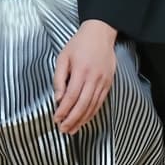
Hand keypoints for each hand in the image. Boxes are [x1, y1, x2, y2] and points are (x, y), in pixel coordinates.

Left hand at [53, 19, 116, 134]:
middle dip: (72, 120)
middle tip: (63, 130)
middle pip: (82, 105)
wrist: (100, 34)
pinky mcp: (108, 84)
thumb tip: (58, 99)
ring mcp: (103, 82)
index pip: (71, 96)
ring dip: (82, 120)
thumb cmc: (78, 44)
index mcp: (81, 71)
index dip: (63, 110)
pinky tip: (85, 120)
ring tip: (72, 130)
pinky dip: (92, 113)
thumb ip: (59, 78)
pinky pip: (100, 103)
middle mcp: (93, 78)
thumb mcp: (63, 57)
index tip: (56, 119)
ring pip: (92, 106)